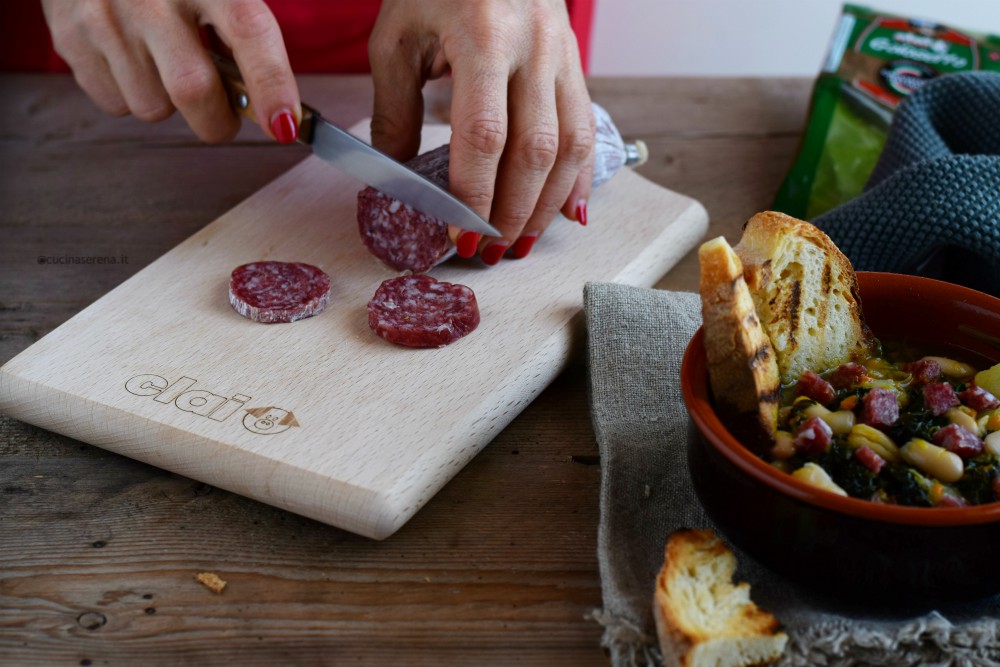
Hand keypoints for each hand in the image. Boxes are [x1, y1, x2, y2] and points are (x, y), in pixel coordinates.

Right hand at [40, 0, 300, 143]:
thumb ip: (248, 36)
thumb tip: (276, 108)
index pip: (247, 31)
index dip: (271, 84)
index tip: (285, 125)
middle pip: (193, 89)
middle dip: (218, 121)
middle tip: (226, 114)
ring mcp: (105, 14)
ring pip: (152, 107)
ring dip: (169, 103)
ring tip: (165, 62)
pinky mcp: (72, 35)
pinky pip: (115, 103)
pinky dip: (132, 94)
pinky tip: (132, 58)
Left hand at [368, 0, 594, 262]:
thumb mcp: (397, 37)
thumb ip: (394, 109)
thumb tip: (395, 180)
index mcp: (482, 35)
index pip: (484, 133)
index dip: (474, 193)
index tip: (459, 235)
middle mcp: (534, 44)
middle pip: (535, 149)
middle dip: (513, 211)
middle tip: (490, 252)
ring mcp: (562, 52)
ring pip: (570, 145)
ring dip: (547, 204)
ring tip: (521, 242)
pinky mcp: (574, 61)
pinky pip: (586, 128)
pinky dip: (577, 177)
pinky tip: (565, 212)